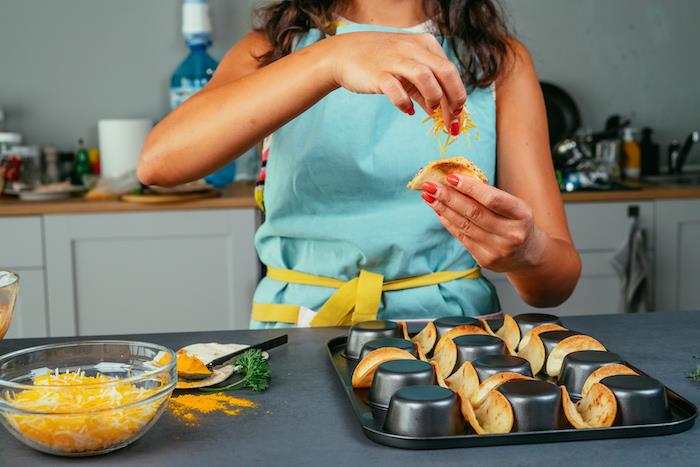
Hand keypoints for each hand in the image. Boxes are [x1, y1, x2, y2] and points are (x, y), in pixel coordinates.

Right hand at [327, 32, 465, 131]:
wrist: (345, 54)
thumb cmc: (380, 62)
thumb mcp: (407, 70)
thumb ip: (423, 89)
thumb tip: (439, 111)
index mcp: (425, 45)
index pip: (450, 71)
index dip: (459, 95)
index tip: (458, 116)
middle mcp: (413, 49)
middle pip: (446, 72)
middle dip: (454, 98)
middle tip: (452, 119)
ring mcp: (395, 60)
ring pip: (426, 77)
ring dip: (434, 97)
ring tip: (430, 109)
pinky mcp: (378, 74)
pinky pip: (397, 90)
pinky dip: (405, 103)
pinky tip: (407, 110)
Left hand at [421, 175, 548, 272]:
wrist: (527, 255)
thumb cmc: (516, 222)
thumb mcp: (513, 206)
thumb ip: (489, 195)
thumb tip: (455, 180)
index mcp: (522, 214)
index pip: (492, 199)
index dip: (470, 188)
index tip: (451, 177)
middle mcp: (511, 234)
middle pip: (474, 212)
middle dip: (448, 197)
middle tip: (430, 186)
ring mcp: (498, 249)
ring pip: (464, 225)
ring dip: (443, 209)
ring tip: (428, 196)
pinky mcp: (485, 259)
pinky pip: (461, 237)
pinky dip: (448, 222)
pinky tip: (438, 211)